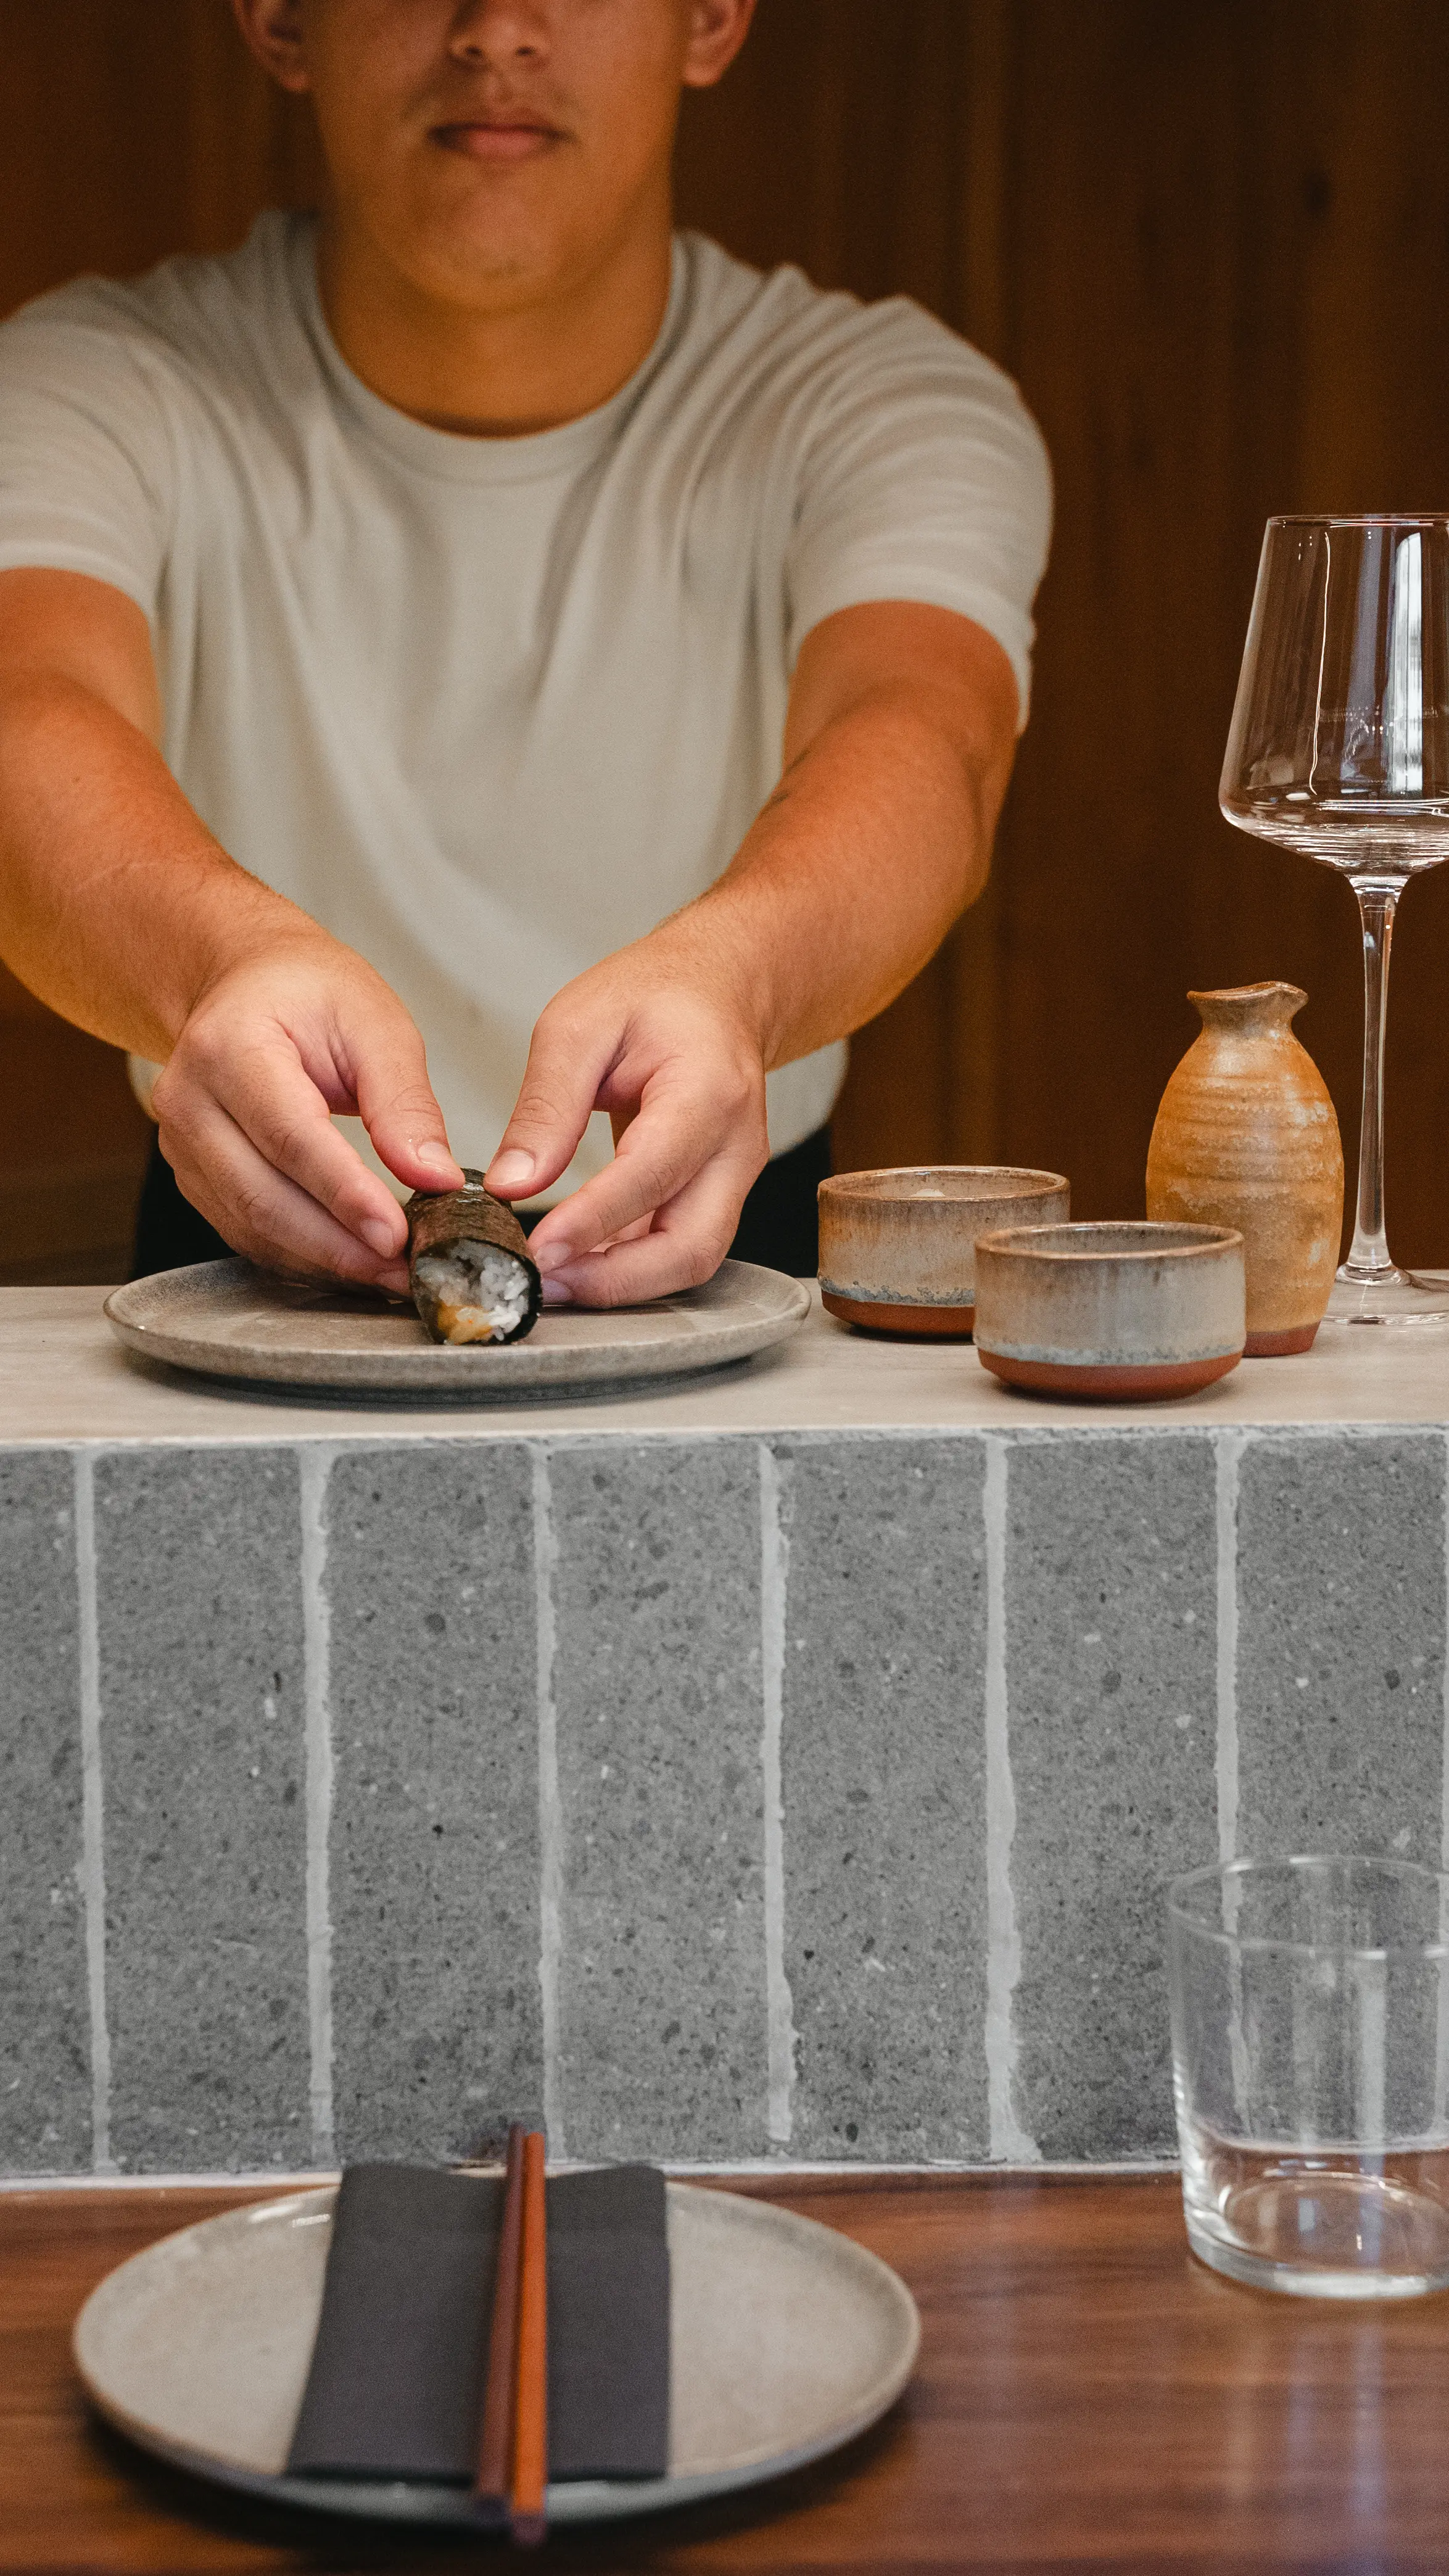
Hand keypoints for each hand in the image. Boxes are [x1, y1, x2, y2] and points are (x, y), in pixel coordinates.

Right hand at [152, 932, 463, 1288]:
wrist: (245, 984)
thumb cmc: (308, 993)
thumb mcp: (374, 1023)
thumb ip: (403, 1102)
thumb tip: (433, 1177)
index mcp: (230, 1046)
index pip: (290, 1136)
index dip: (344, 1194)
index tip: (396, 1234)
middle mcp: (190, 1099)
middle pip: (262, 1195)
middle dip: (339, 1245)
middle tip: (403, 1270)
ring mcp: (182, 1143)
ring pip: (250, 1224)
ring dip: (323, 1260)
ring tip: (388, 1273)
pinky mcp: (195, 1176)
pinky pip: (244, 1231)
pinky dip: (299, 1255)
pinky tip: (349, 1261)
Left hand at [485, 934, 769, 1304]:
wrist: (719, 990)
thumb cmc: (655, 996)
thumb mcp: (580, 1025)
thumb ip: (545, 1106)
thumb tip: (509, 1183)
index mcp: (707, 1091)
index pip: (651, 1173)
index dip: (593, 1221)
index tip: (537, 1250)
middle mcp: (735, 1146)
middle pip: (690, 1246)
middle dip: (613, 1281)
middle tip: (540, 1284)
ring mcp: (734, 1177)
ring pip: (690, 1261)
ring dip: (620, 1285)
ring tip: (550, 1282)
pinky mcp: (718, 1195)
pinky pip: (680, 1248)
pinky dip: (629, 1268)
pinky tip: (577, 1264)